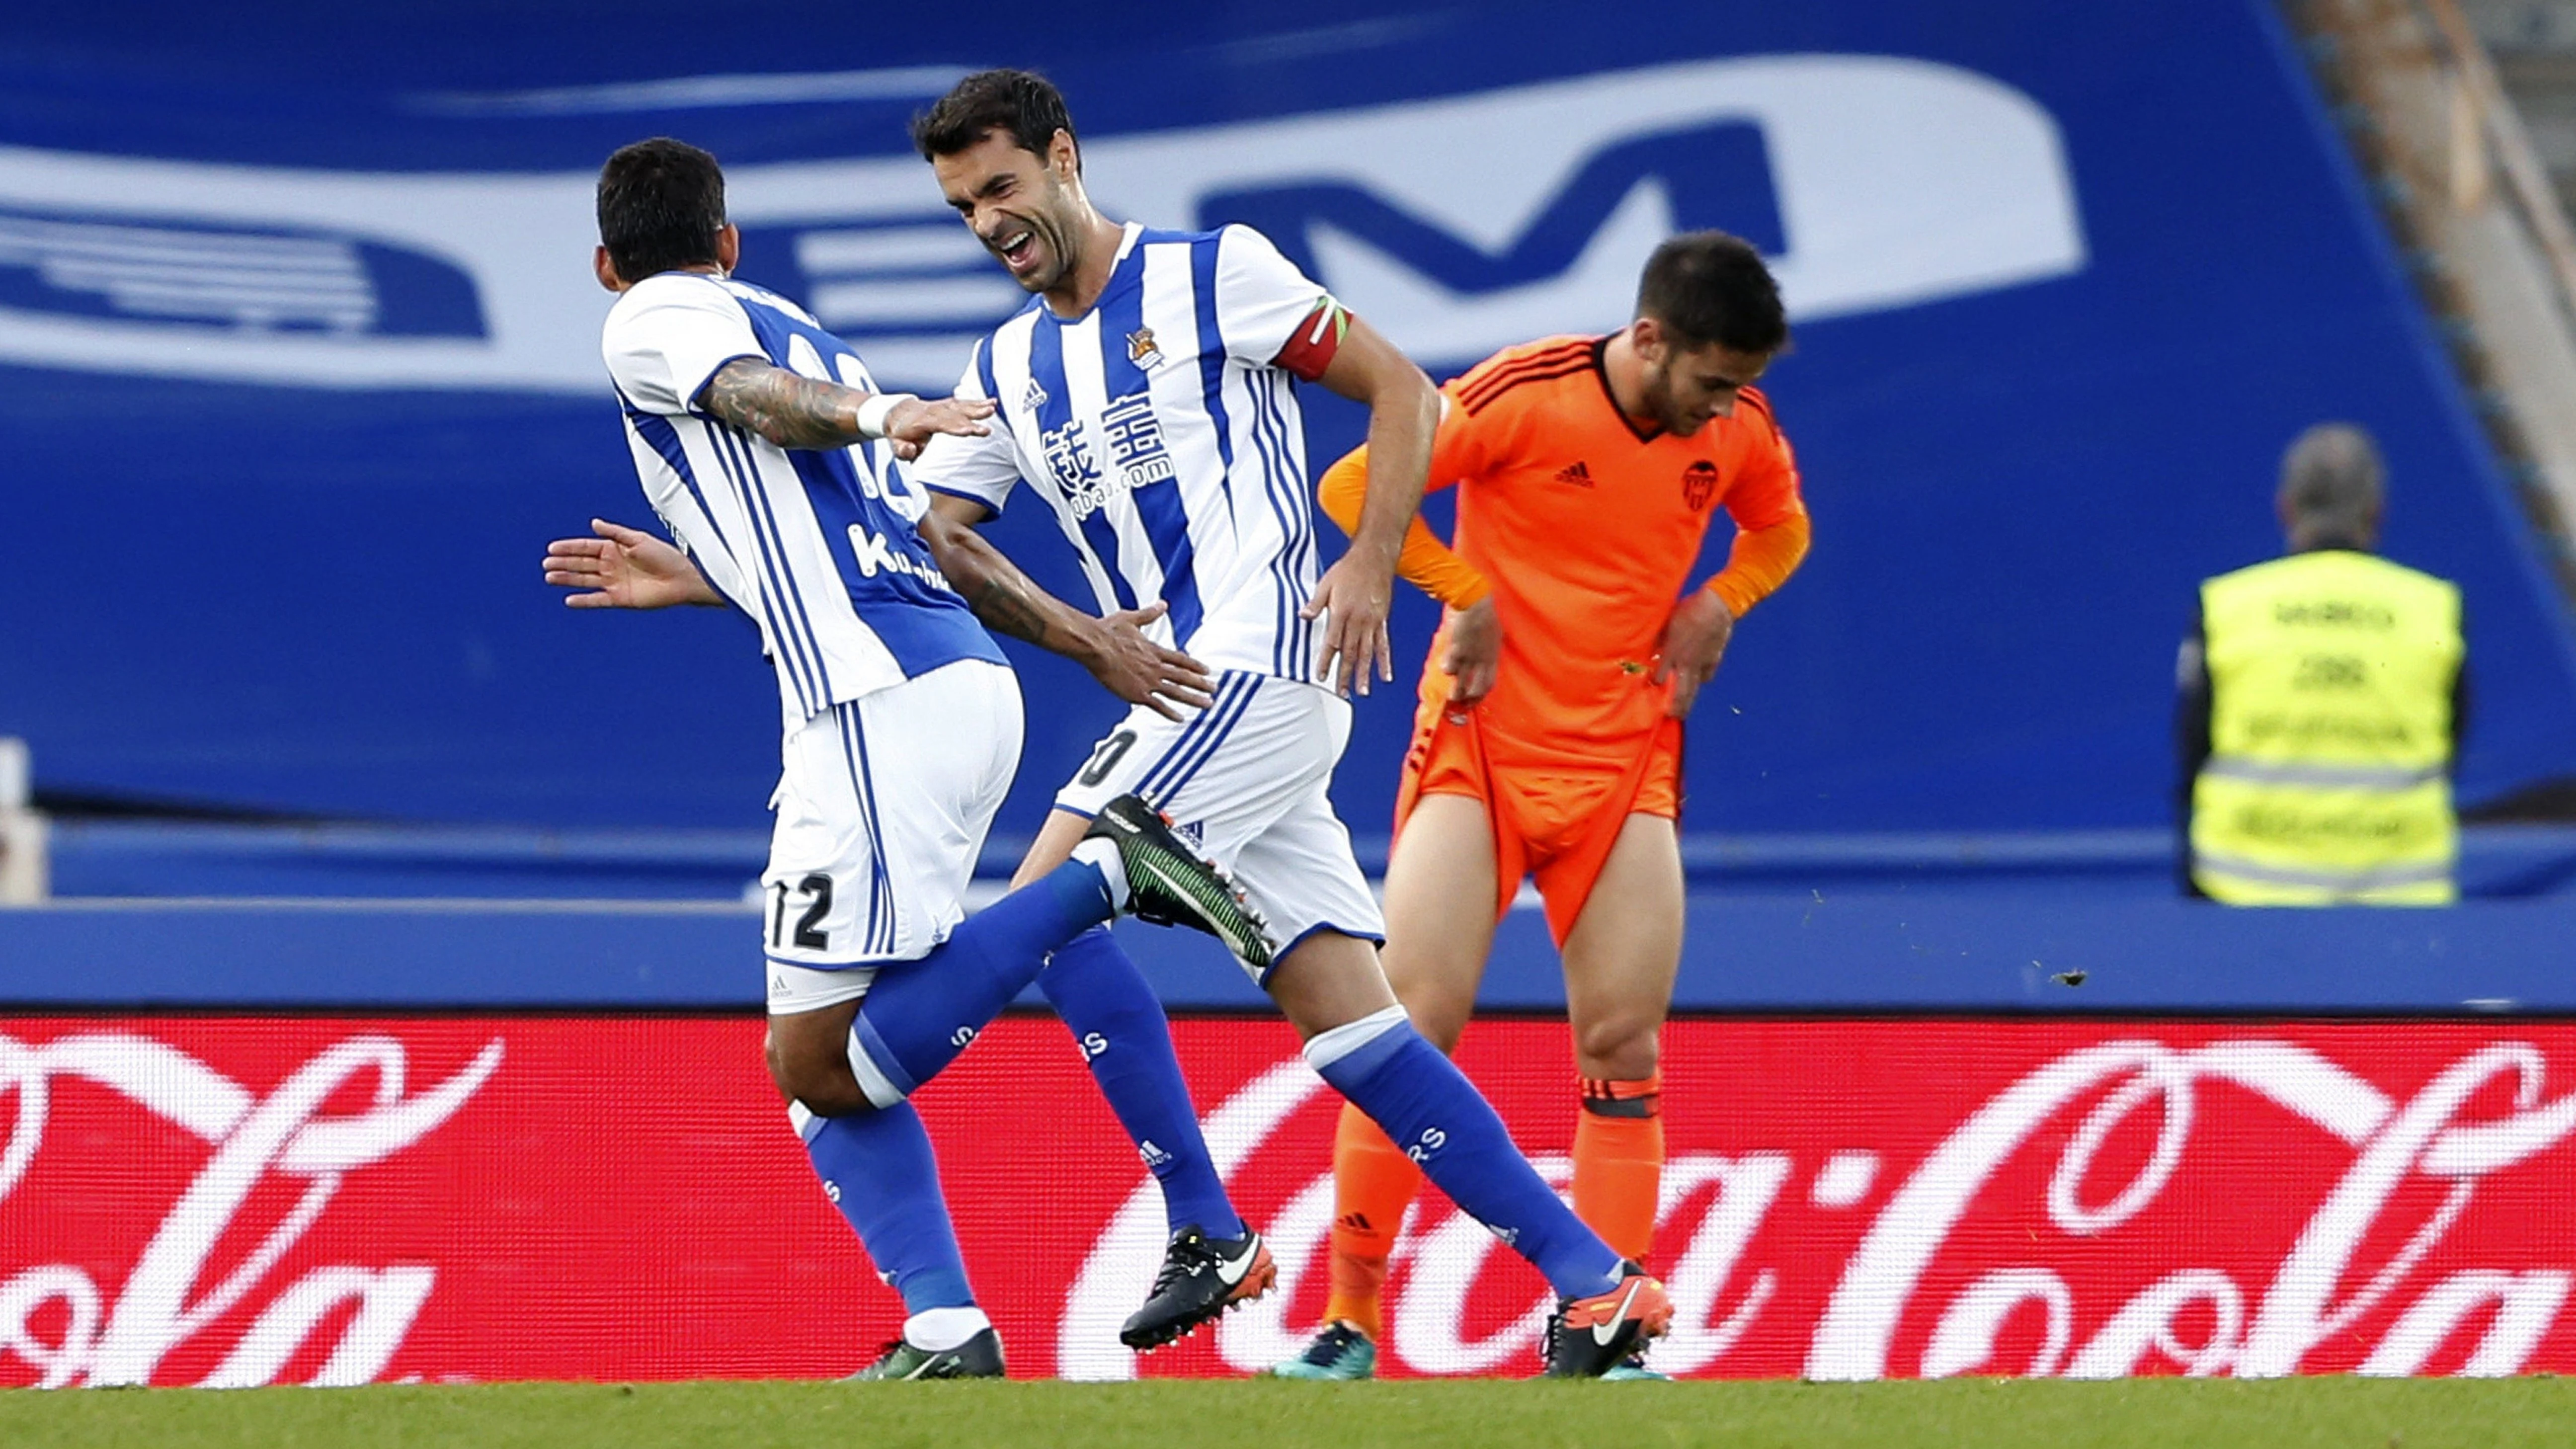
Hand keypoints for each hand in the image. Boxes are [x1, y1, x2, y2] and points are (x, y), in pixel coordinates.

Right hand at [542, 519, 718, 608]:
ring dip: (567, 579)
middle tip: (546, 564)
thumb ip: (615, 533)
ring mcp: (614, 582)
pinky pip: (597, 599)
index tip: (551, 548)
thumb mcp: (639, 539)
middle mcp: (612, 565)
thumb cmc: (665, 555)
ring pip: (585, 580)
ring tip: (550, 577)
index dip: (569, 547)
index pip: (586, 547)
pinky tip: (569, 599)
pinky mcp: (620, 598)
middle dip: (563, 563)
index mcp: (615, 548)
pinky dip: (584, 600)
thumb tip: (593, 523)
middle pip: (582, 563)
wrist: (681, 578)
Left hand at [883, 395, 994, 460]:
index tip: (968, 432)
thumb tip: (911, 450)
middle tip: (987, 430)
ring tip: (993, 408)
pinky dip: (977, 403)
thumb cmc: (899, 434)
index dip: (954, 428)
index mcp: (921, 422)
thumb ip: (901, 450)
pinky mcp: (948, 405)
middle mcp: (933, 411)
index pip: (940, 424)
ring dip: (978, 408)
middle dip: (971, 422)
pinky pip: (963, 403)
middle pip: (954, 416)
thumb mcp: (895, 445)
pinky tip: (992, 403)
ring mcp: (941, 406)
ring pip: (961, 406)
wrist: (898, 414)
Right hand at [1080, 601, 1216, 720]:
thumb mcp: (1132, 618)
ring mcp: (1148, 681)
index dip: (1195, 666)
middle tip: (1214, 689)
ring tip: (1207, 704)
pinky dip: (1170, 712)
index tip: (1207, 671)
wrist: (1095, 645)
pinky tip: (1180, 718)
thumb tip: (1162, 605)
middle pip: (1184, 677)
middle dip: (1201, 684)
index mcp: (1154, 650)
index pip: (1180, 660)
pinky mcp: (1137, 693)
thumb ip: (1149, 614)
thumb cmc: (1108, 631)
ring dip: (1193, 699)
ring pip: (1176, 692)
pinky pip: (1158, 705)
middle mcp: (1155, 666)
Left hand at [1301, 544, 1396, 696]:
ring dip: (1364, 674)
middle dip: (1345, 675)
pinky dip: (1384, 661)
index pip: (1332, 643)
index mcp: (1341, 612)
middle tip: (1342, 693)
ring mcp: (1372, 622)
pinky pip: (1384, 645)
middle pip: (1350, 653)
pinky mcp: (1382, 621)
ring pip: (1368, 653)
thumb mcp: (1326, 583)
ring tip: (1362, 692)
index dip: (1326, 661)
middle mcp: (1358, 621)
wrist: (1374, 557)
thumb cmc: (1348, 569)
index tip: (1321, 676)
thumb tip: (1303, 616)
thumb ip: (1315, 603)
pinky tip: (1385, 676)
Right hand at [1440, 596, 1501, 704]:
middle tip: (1462, 703)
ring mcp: (1469, 657)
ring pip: (1461, 684)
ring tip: (1452, 696)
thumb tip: (1486, 658)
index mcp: (1493, 657)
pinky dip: (1447, 670)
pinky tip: (1445, 668)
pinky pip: (1450, 668)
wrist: (1474, 603)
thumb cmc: (1486, 616)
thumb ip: (1489, 650)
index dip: (1482, 695)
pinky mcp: (1456, 650)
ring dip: (1456, 693)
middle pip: (1476, 689)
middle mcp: (1482, 661)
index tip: (1475, 701)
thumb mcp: (1494, 635)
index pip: (1489, 684)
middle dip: (1469, 700)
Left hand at [1652, 588, 1734, 717]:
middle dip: (1674, 706)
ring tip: (1682, 713)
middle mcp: (1686, 662)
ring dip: (1687, 702)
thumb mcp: (1666, 623)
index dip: (1653, 686)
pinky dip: (1702, 680)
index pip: (1659, 678)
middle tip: (1670, 717)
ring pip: (1693, 688)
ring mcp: (1701, 663)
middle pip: (1679, 691)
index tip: (1648, 692)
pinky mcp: (1713, 659)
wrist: (1716, 607)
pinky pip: (1707, 675)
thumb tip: (1650, 650)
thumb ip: (1658, 640)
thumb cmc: (1688, 611)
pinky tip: (1700, 683)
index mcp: (1672, 652)